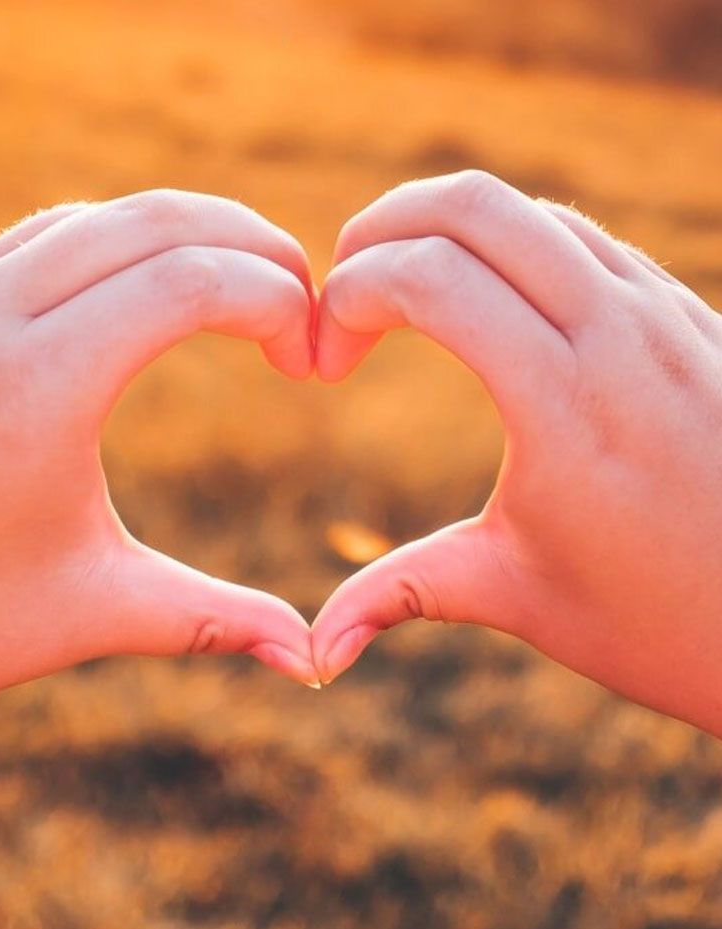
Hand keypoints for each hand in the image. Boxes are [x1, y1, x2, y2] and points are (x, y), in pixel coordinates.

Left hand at [0, 189, 321, 743]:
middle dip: (246, 242)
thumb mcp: (73, 614)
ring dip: (167, 234)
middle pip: (151, 218)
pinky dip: (92, 250)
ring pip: (78, 221)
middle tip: (299, 302)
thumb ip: (205, 617)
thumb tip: (314, 660)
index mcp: (38, 381)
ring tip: (226, 291)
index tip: (314, 362)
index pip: (197, 275)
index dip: (282, 301)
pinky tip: (114, 304)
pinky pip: (16, 247)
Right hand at [311, 170, 721, 734]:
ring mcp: (665, 314)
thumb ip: (398, 596)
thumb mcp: (516, 598)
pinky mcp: (688, 314)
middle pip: (472, 203)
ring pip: (529, 208)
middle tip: (339, 301)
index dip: (346, 297)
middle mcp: (622, 336)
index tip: (322, 364)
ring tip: (396, 307)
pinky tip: (476, 315)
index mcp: (566, 405)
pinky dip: (506, 249)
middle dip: (377, 232)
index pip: (431, 276)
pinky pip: (581, 239)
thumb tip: (315, 653)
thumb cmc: (658, 621)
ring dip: (441, 234)